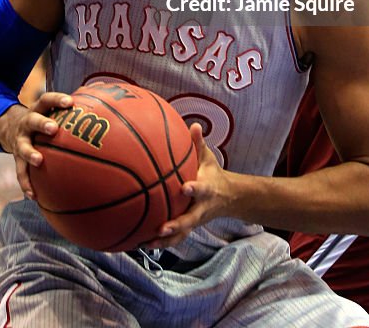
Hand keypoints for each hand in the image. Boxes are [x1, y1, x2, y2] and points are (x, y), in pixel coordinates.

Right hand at [0, 90, 73, 197]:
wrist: (10, 127)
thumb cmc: (43, 118)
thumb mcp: (50, 109)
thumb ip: (72, 108)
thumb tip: (105, 99)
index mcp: (39, 109)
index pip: (47, 100)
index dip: (57, 100)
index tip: (70, 102)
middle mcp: (27, 123)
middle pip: (33, 120)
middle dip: (43, 124)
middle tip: (53, 129)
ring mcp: (20, 140)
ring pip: (23, 147)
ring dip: (30, 153)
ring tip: (39, 161)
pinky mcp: (16, 158)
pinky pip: (20, 172)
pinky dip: (26, 183)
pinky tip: (34, 195)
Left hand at [144, 124, 239, 247]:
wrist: (228, 198)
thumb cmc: (212, 173)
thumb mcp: (208, 158)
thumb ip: (199, 143)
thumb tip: (194, 125)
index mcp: (206, 190)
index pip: (201, 189)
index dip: (193, 189)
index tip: (184, 188)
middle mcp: (200, 208)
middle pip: (189, 220)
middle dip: (176, 225)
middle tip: (161, 228)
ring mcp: (194, 221)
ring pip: (181, 235)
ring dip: (164, 241)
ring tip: (146, 243)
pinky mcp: (188, 228)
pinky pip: (173, 239)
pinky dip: (159, 243)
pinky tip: (140, 243)